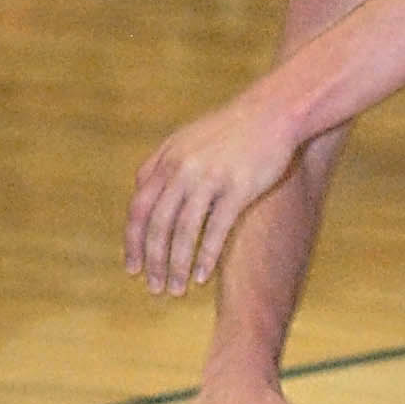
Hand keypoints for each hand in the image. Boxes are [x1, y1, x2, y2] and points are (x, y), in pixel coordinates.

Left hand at [124, 89, 301, 294]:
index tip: (132, 268)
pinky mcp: (238, 187)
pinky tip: (202, 277)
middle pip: (157, 224)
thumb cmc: (231, 131)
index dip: (133, 242)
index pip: (139, 209)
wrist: (272, 113)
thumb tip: (143, 195)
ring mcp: (209, 178)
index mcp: (166, 160)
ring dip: (176, 265)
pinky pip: (215, 229)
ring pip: (182, 231)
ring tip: (175, 290)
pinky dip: (206, 256)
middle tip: (153, 288)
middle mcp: (182, 170)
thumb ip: (163, 166)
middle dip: (152, 261)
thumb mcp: (187, 141)